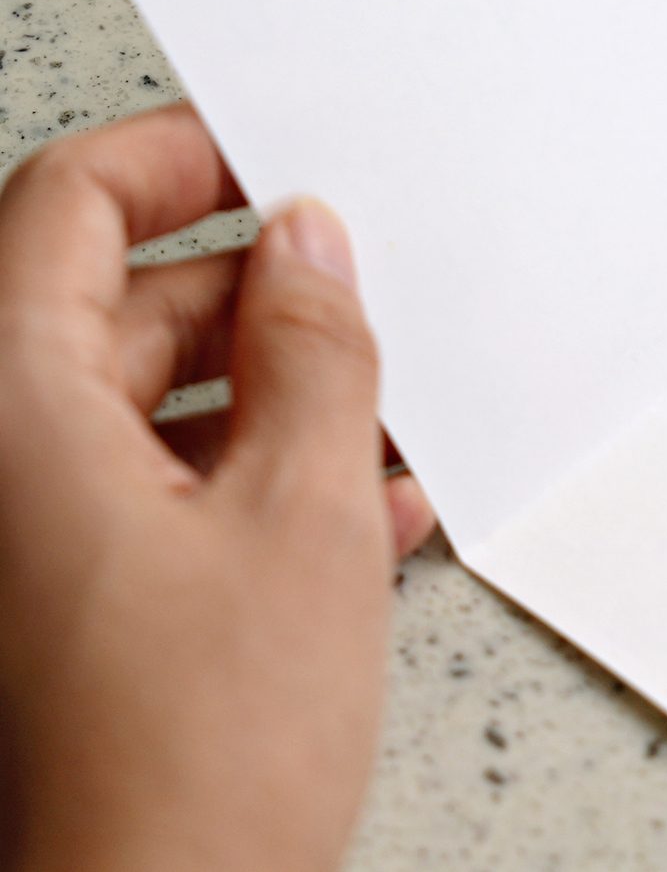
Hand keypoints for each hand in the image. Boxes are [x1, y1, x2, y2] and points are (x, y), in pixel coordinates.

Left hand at [0, 106, 433, 870]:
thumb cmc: (195, 759)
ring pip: (139, 403)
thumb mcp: (301, 516)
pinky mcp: (57, 607)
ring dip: (264, 398)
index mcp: (8, 408)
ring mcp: (20, 538)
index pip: (64, 203)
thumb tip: (311, 245)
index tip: (269, 156)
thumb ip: (314, 352)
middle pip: (108, 306)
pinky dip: (242, 478)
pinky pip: (143, 489)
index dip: (177, 157)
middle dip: (250, 300)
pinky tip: (354, 513)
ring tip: (380, 427)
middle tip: (360, 310)